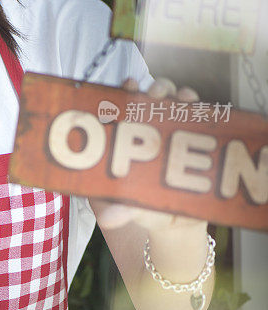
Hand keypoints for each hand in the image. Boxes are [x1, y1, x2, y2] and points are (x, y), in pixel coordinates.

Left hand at [90, 76, 205, 235]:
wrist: (174, 223)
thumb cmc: (142, 210)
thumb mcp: (129, 210)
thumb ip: (120, 211)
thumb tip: (108, 219)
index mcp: (127, 139)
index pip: (124, 107)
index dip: (125, 93)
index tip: (127, 86)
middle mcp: (150, 128)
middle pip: (152, 98)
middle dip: (155, 89)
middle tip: (156, 92)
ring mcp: (175, 130)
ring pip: (176, 102)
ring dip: (179, 94)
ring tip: (181, 97)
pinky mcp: (197, 137)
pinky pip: (201, 118)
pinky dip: (201, 108)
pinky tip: (201, 106)